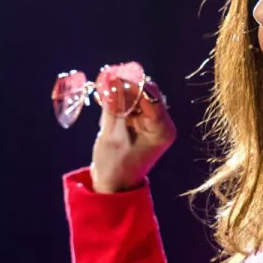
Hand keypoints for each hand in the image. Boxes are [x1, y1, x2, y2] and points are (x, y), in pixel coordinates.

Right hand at [90, 67, 175, 192]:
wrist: (113, 186)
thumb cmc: (114, 166)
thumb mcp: (111, 135)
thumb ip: (113, 106)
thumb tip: (110, 78)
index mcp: (162, 129)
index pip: (151, 97)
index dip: (131, 85)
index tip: (110, 77)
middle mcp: (162, 123)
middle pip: (146, 93)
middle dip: (124, 86)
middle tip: (104, 82)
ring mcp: (153, 122)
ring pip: (137, 95)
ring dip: (118, 92)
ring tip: (100, 92)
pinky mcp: (142, 122)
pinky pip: (131, 103)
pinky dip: (117, 100)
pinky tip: (102, 99)